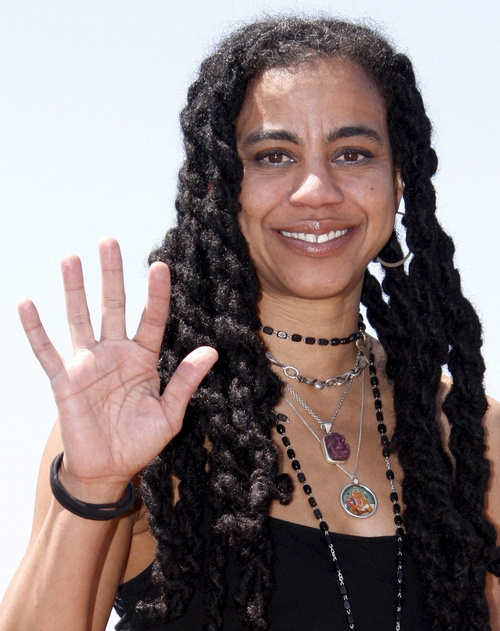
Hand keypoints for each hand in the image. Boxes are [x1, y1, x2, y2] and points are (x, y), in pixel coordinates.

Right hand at [18, 238, 217, 496]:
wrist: (108, 470)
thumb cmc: (140, 441)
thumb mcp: (170, 413)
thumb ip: (186, 381)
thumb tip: (211, 350)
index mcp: (143, 359)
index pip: (151, 319)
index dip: (156, 294)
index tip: (160, 267)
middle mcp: (115, 354)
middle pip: (113, 306)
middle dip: (112, 275)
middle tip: (109, 241)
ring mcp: (88, 363)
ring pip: (80, 318)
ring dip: (74, 289)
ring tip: (72, 257)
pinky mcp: (64, 379)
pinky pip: (46, 350)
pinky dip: (35, 329)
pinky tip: (28, 303)